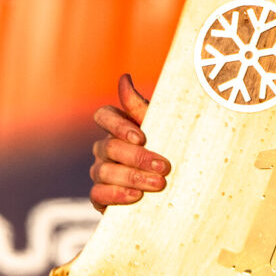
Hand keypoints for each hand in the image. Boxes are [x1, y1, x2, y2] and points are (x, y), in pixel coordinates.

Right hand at [91, 74, 172, 208]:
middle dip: (138, 157)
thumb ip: (141, 108)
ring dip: (131, 177)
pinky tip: (136, 196)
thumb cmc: (170, 151)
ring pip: (103, 171)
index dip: (117, 125)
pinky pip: (98, 194)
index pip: (103, 115)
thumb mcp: (163, 129)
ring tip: (158, 185)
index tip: (142, 137)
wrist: (177, 190)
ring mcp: (100, 172)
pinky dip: (116, 195)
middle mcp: (105, 148)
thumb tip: (124, 78)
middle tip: (164, 167)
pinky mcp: (101, 196)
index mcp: (118, 127)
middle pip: (108, 147)